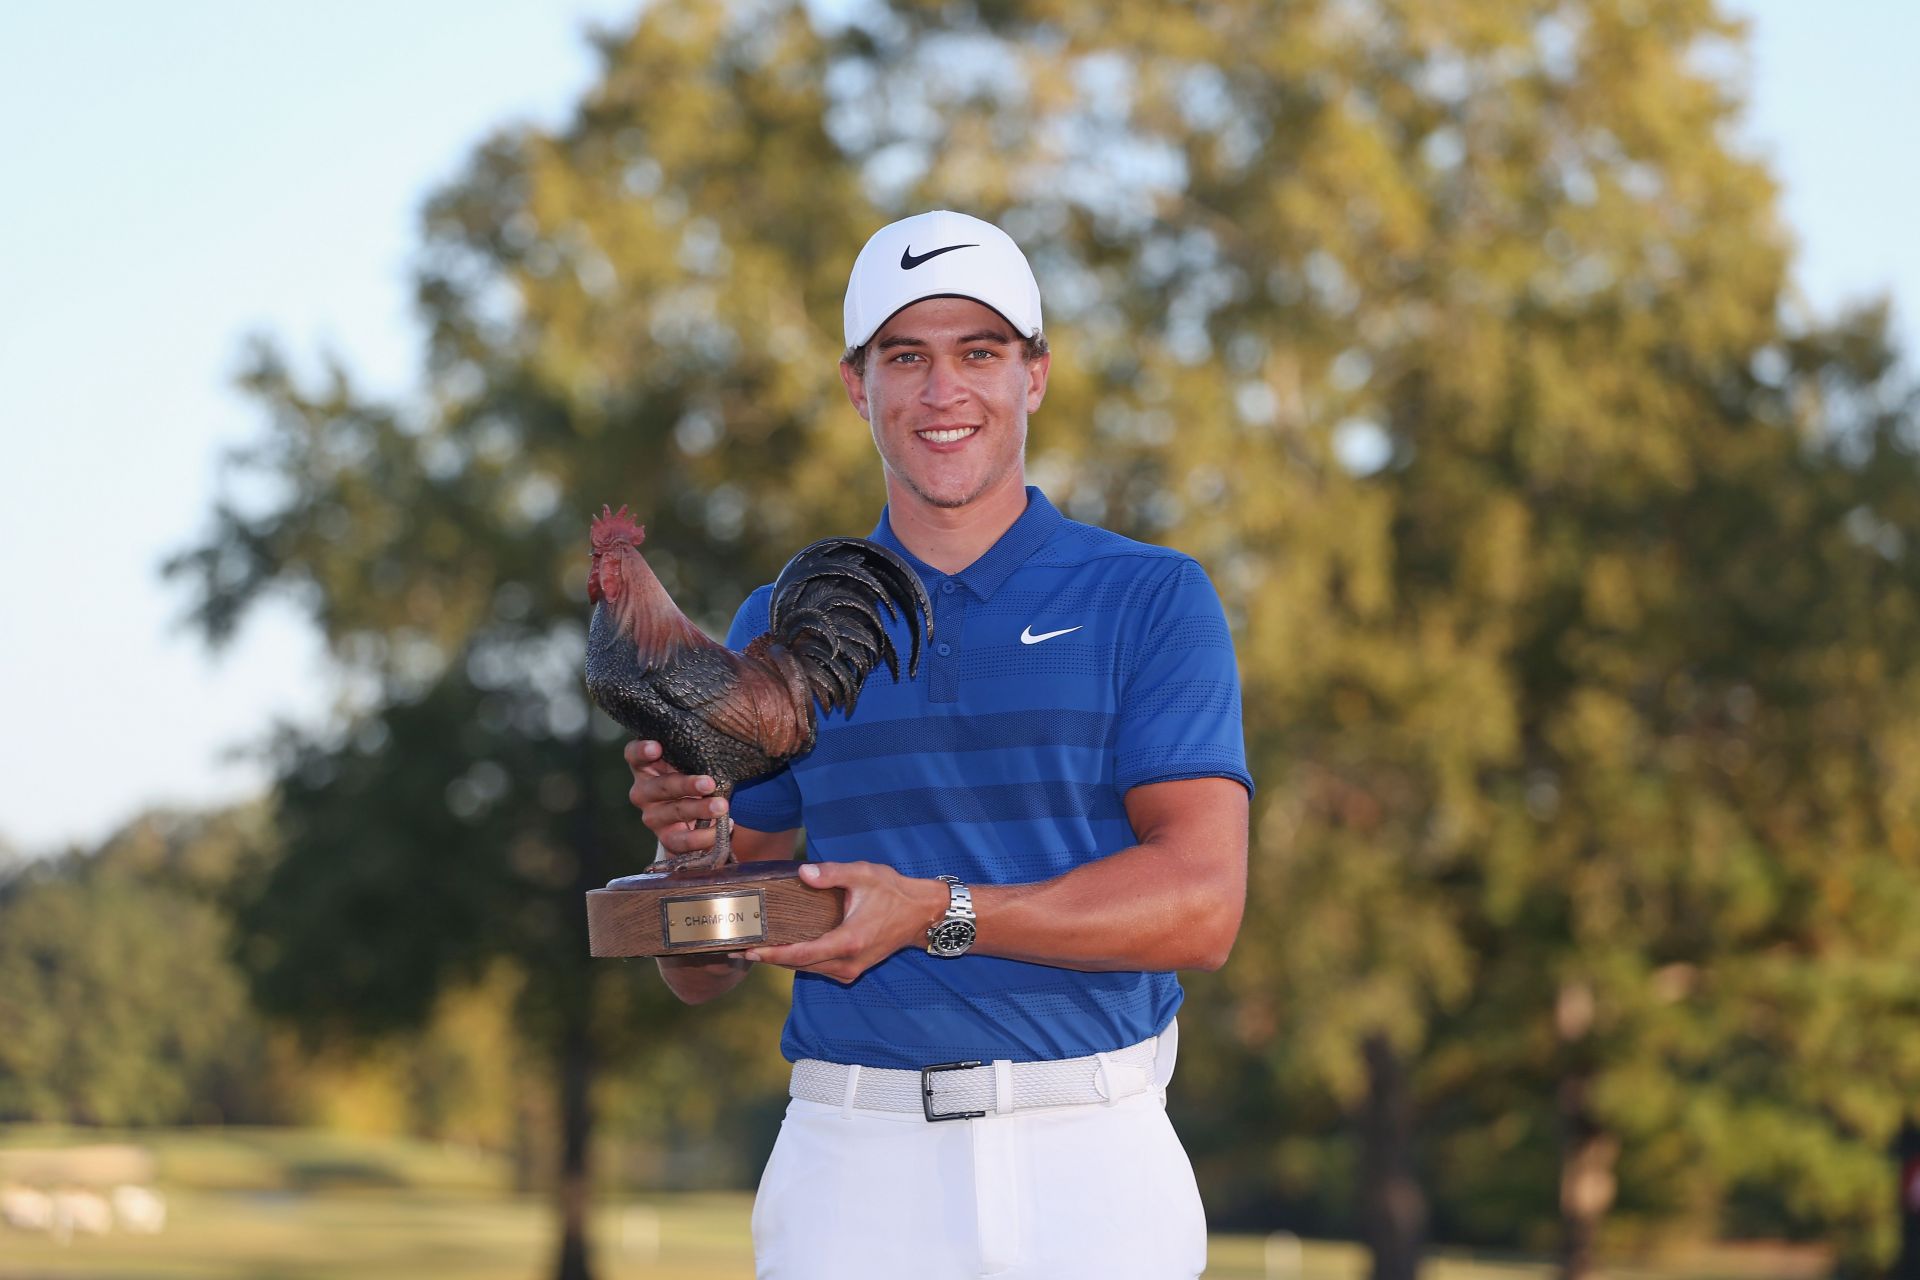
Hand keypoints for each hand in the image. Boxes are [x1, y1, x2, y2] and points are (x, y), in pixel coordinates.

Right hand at [624, 739, 726, 859]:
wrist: (699, 817)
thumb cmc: (696, 775)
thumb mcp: (695, 759)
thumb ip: (700, 744)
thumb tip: (729, 715)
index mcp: (647, 766)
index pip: (633, 755)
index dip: (641, 751)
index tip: (657, 748)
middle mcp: (644, 791)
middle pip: (659, 787)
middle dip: (685, 785)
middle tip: (709, 783)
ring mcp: (653, 816)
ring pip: (673, 813)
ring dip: (698, 810)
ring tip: (722, 806)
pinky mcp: (666, 839)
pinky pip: (681, 841)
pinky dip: (704, 836)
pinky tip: (724, 827)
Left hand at [744, 862, 947, 983]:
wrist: (922, 914)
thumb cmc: (894, 893)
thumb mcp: (864, 875)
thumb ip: (832, 873)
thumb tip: (802, 873)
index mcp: (848, 941)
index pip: (802, 954)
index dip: (774, 954)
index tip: (751, 950)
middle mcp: (848, 961)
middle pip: (801, 966)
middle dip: (771, 959)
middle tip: (741, 949)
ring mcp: (852, 969)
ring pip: (810, 970)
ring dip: (784, 962)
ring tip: (757, 950)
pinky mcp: (853, 969)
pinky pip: (820, 969)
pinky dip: (801, 962)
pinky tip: (785, 950)